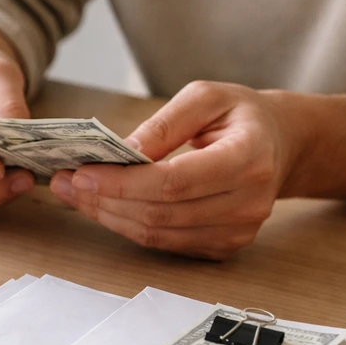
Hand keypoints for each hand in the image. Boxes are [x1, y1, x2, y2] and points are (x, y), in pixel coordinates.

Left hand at [50, 81, 297, 259]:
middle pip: (160, 213)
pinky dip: (128, 226)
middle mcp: (248, 203)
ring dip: (109, 216)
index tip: (81, 173)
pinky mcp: (223, 246)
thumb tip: (122, 152)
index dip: (123, 183)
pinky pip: (164, 244)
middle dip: (105, 200)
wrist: (280, 145)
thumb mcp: (205, 97)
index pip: (174, 181)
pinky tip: (103, 206)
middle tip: (65, 182)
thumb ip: (163, 124)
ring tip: (75, 194)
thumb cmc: (239, 115)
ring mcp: (238, 232)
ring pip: (157, 234)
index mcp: (249, 158)